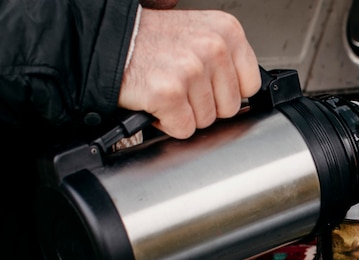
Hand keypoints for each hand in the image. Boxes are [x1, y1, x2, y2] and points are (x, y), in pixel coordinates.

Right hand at [118, 9, 260, 138]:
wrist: (108, 41)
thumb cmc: (152, 42)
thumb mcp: (199, 35)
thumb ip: (226, 62)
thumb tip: (243, 95)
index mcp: (227, 31)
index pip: (251, 85)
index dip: (226, 92)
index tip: (208, 86)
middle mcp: (213, 47)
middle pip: (229, 107)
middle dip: (204, 105)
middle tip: (181, 86)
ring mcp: (192, 70)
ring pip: (206, 121)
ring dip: (184, 113)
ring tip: (166, 89)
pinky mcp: (169, 93)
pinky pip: (184, 129)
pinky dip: (167, 122)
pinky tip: (156, 101)